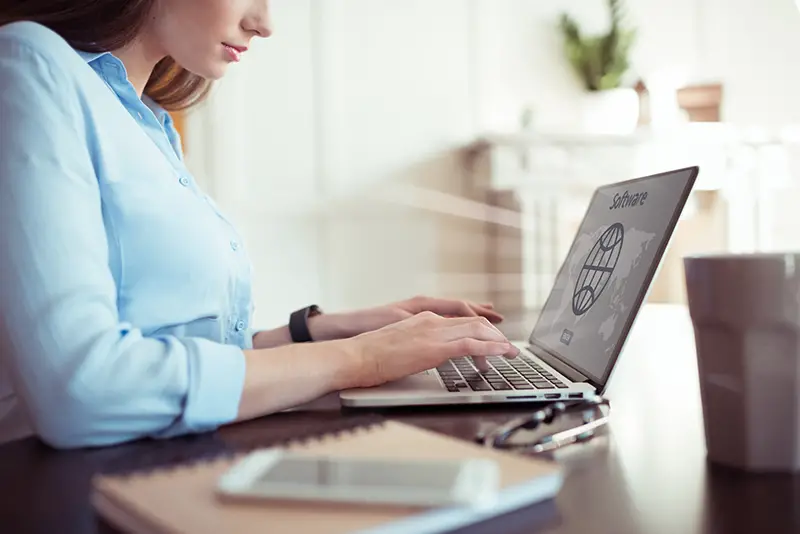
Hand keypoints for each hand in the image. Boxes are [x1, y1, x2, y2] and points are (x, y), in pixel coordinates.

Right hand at [347, 311, 518, 387]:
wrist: (356, 355)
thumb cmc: (370, 356)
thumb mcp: (398, 346)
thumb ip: (416, 346)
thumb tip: (424, 357)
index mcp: (422, 318)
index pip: (459, 318)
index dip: (479, 326)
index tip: (491, 334)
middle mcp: (431, 320)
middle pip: (473, 322)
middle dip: (493, 334)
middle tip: (506, 346)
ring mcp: (434, 332)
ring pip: (477, 330)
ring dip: (497, 341)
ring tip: (510, 352)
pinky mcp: (435, 347)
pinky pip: (472, 345)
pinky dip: (491, 348)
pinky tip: (502, 353)